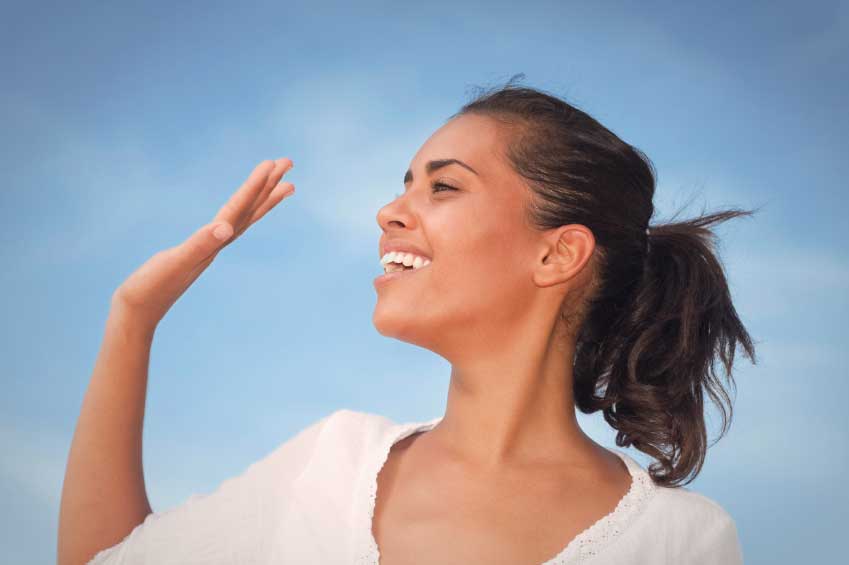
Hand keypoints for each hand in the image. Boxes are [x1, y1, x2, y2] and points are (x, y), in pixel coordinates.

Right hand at [110, 158, 294, 329]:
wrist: (138, 312)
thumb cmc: (151, 288)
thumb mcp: (174, 263)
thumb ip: (200, 245)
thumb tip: (226, 228)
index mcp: (214, 242)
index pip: (240, 208)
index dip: (256, 185)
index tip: (273, 163)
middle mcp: (217, 244)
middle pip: (250, 211)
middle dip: (269, 186)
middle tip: (289, 161)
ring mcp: (209, 249)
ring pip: (242, 218)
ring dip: (261, 199)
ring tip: (283, 184)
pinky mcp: (198, 253)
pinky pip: (226, 228)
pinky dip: (236, 215)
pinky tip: (238, 212)